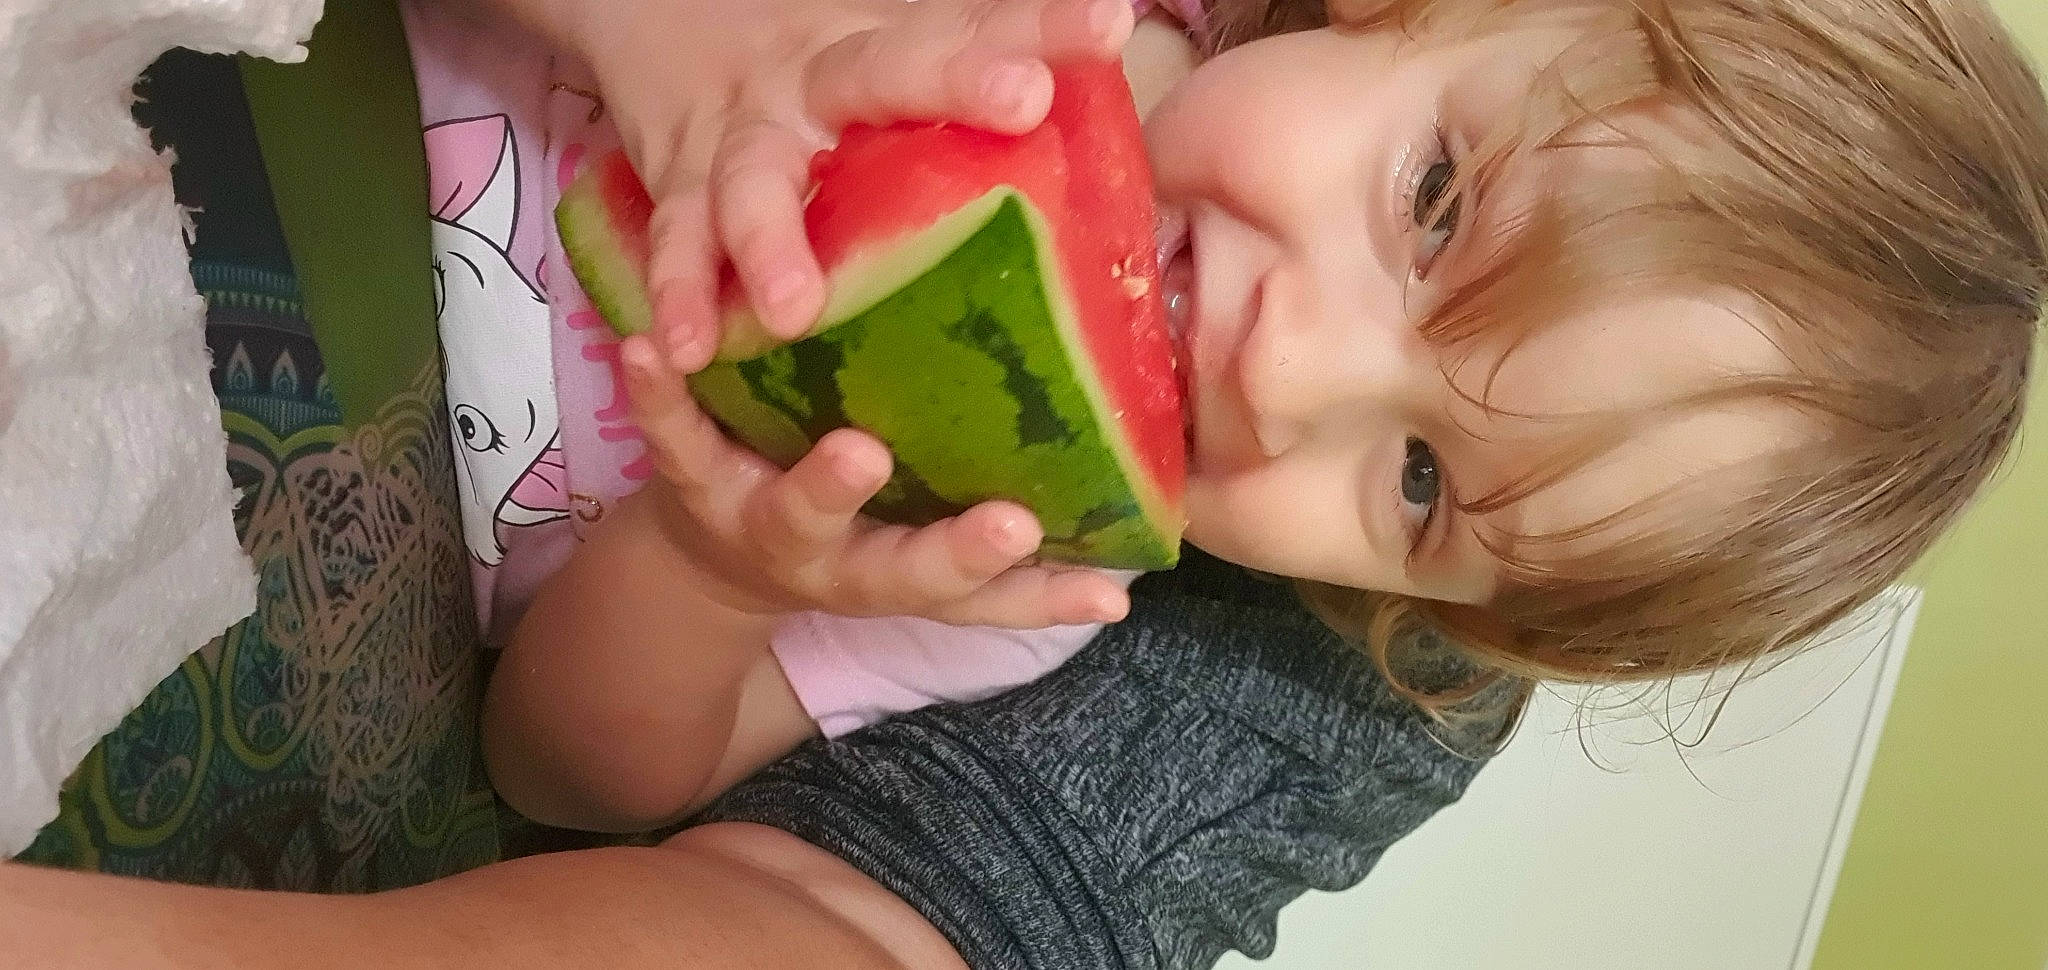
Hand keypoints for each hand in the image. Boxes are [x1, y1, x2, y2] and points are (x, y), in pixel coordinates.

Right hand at [545, 0, 1132, 371]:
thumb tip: (1108, 68)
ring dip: (769, 239)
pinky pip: (675, 243)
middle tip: (1022, 96)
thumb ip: (994, 73)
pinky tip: (688, 346)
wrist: (674, 26)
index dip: (1044, 26)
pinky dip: (676, 294)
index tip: (1108, 26)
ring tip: (795, 308)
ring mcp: (747, 139)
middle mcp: (818, 85)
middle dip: (953, 81)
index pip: (978, 29)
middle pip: (884, 71)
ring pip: (753, 177)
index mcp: (888, 57)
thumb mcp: (905, 65)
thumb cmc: (836, 87)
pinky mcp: (683, 195)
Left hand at [618, 336, 1130, 627]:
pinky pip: (671, 437)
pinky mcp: (690, 474)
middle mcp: (836, 561)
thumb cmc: (855, 545)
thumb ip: (1023, 584)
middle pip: (896, 568)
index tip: (1096, 582)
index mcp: (897, 578)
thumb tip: (1129, 589)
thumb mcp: (930, 572)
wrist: (709, 562)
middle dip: (949, 552)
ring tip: (855, 448)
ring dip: (824, 485)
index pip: (978, 596)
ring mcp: (762, 520)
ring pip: (796, 512)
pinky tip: (646, 348)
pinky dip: (658, 396)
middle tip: (1005, 523)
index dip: (1032, 595)